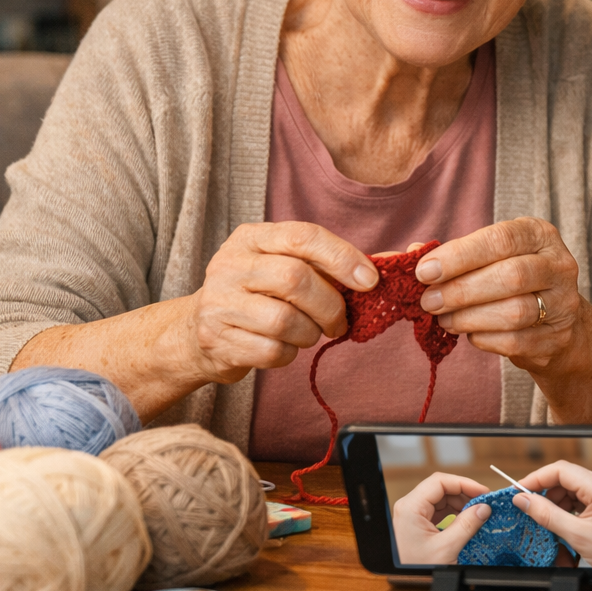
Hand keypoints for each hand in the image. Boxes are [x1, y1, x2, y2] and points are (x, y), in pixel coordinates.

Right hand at [183, 221, 377, 384]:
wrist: (198, 331)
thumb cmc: (259, 294)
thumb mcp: (286, 266)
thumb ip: (332, 264)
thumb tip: (394, 262)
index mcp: (252, 238)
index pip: (303, 236)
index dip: (342, 257)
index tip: (370, 280)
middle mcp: (229, 264)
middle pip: (296, 279)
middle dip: (330, 305)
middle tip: (341, 321)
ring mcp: (218, 302)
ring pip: (284, 320)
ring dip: (310, 333)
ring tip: (309, 332)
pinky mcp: (216, 339)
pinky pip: (272, 351)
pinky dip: (290, 354)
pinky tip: (286, 347)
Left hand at [391, 473, 491, 564]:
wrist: (404, 586)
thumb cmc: (415, 569)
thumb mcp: (446, 548)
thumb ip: (466, 525)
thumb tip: (483, 508)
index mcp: (411, 507)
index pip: (440, 482)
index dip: (464, 483)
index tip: (482, 491)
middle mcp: (409, 507)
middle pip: (441, 489)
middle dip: (464, 494)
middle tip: (483, 503)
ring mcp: (412, 515)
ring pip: (441, 499)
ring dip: (461, 504)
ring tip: (477, 513)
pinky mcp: (417, 524)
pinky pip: (438, 511)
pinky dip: (454, 514)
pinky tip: (466, 520)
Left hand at [415, 218, 591, 372]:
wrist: (557, 321)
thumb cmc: (512, 280)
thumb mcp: (491, 256)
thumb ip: (455, 254)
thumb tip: (410, 253)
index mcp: (540, 235)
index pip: (501, 239)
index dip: (460, 255)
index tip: (424, 271)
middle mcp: (559, 266)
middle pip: (511, 276)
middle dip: (461, 290)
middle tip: (428, 301)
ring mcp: (563, 304)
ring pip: (514, 312)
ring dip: (469, 317)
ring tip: (443, 319)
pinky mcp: (557, 338)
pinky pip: (515, 342)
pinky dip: (484, 338)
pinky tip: (469, 333)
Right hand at [513, 461, 591, 567]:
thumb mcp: (578, 536)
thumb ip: (548, 516)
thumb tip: (523, 500)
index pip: (561, 470)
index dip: (536, 478)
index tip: (517, 490)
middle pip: (564, 480)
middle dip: (545, 496)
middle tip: (528, 512)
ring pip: (570, 493)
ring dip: (555, 508)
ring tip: (547, 527)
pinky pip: (579, 505)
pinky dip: (566, 515)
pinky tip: (561, 531)